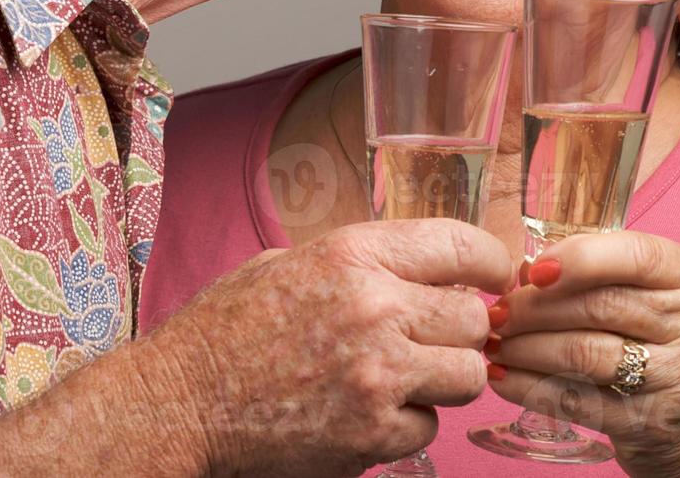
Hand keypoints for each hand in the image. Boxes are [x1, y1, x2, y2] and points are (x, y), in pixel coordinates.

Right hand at [149, 218, 515, 476]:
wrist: (180, 402)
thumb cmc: (226, 329)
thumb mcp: (290, 264)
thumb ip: (362, 265)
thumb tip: (425, 274)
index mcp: (354, 256)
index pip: (460, 246)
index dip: (493, 263)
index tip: (500, 277)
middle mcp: (375, 310)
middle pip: (474, 320)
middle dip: (460, 332)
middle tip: (432, 340)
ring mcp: (378, 376)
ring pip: (467, 378)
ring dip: (442, 381)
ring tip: (399, 379)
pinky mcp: (372, 435)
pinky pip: (428, 429)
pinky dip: (405, 426)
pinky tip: (364, 413)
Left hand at [487, 231, 679, 477]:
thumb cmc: (674, 344)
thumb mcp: (663, 295)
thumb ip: (607, 274)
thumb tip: (526, 271)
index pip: (635, 255)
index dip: (577, 258)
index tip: (532, 270)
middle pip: (599, 305)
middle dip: (534, 307)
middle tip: (496, 312)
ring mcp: (679, 377)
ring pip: (583, 353)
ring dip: (526, 347)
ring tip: (495, 344)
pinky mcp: (652, 421)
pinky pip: (578, 400)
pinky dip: (532, 388)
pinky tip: (506, 379)